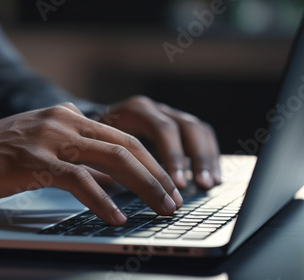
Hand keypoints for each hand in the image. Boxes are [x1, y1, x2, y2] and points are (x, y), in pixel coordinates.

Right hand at [0, 103, 182, 224]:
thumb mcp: (44, 150)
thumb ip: (79, 161)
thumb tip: (112, 182)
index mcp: (68, 116)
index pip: (122, 136)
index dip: (151, 162)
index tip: (168, 186)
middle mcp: (64, 120)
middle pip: (126, 146)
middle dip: (157, 175)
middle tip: (174, 201)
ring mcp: (49, 138)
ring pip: (111, 158)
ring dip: (143, 186)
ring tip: (160, 209)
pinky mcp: (33, 160)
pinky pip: (78, 180)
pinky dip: (102, 200)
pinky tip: (115, 217)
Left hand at [96, 96, 220, 189]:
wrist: (91, 122)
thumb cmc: (90, 139)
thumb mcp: (91, 146)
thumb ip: (99, 161)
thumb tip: (105, 190)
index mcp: (134, 111)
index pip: (160, 129)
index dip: (172, 156)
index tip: (176, 183)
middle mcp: (155, 109)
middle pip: (183, 127)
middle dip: (194, 158)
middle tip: (196, 186)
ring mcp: (168, 115)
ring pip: (197, 130)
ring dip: (205, 158)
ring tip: (208, 185)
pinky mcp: (178, 126)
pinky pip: (201, 137)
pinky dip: (209, 157)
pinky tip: (212, 179)